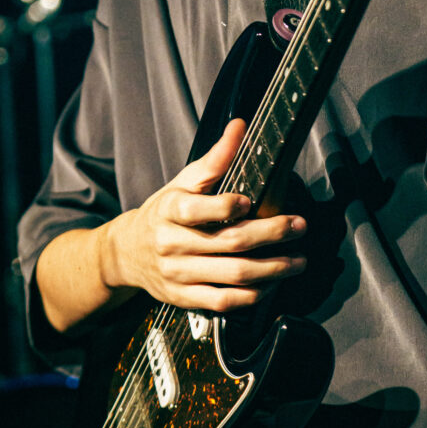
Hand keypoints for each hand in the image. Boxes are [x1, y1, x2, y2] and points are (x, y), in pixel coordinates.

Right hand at [107, 118, 306, 310]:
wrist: (127, 252)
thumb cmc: (164, 211)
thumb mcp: (184, 181)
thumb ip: (215, 157)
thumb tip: (240, 126)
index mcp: (170, 210)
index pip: (194, 209)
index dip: (223, 206)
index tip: (249, 200)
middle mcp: (172, 243)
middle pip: (227, 242)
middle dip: (269, 234)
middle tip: (299, 226)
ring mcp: (178, 274)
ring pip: (231, 275)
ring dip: (271, 269)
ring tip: (297, 260)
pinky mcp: (184, 298)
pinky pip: (222, 301)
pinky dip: (250, 295)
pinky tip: (271, 284)